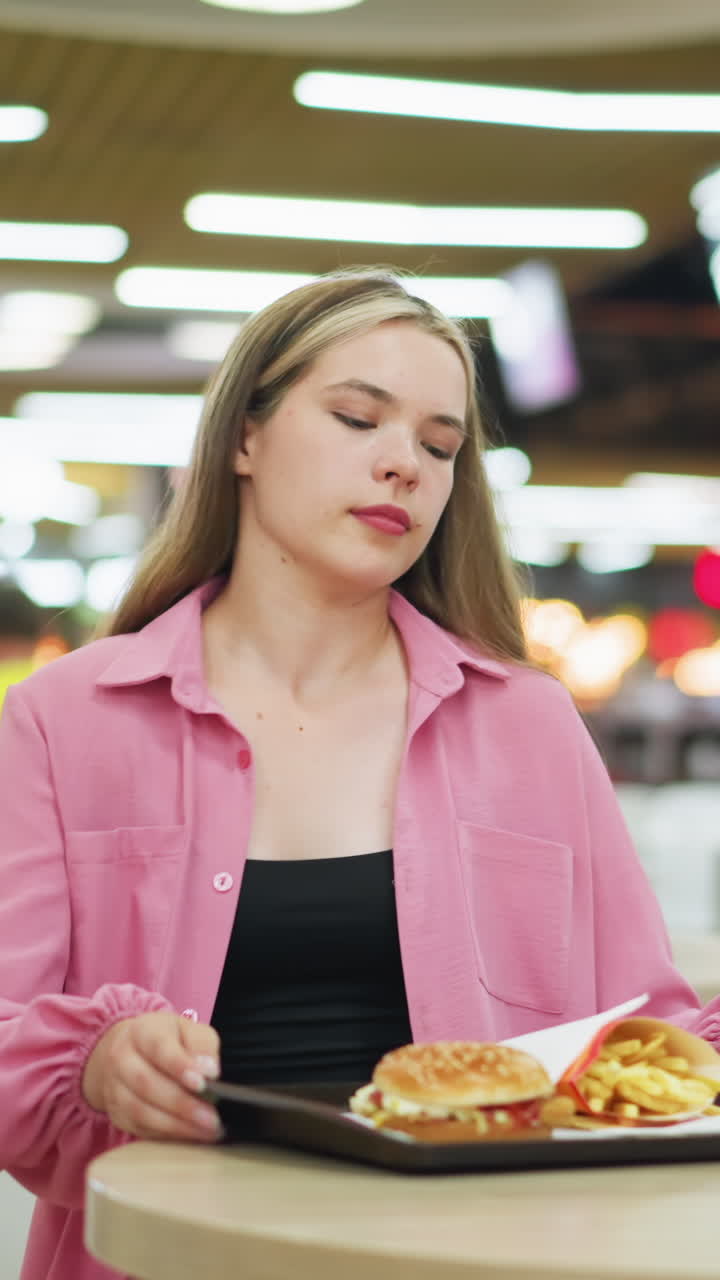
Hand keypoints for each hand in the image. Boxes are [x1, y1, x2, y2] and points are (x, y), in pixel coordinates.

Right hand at [82, 1011, 222, 1141]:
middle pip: (147, 1083)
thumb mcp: (188, 1030)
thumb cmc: (167, 1040)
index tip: (203, 1083)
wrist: (127, 1050)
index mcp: (142, 1031)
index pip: (159, 1048)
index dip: (180, 1066)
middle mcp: (121, 1058)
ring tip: (207, 1130)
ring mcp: (114, 1088)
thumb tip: (210, 1070)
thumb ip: (202, 1046)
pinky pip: (140, 1129)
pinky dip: (168, 1135)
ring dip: (177, 1125)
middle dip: (182, 1104)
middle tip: (212, 1117)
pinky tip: (192, 1134)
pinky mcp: (117, 1114)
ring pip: (141, 1111)